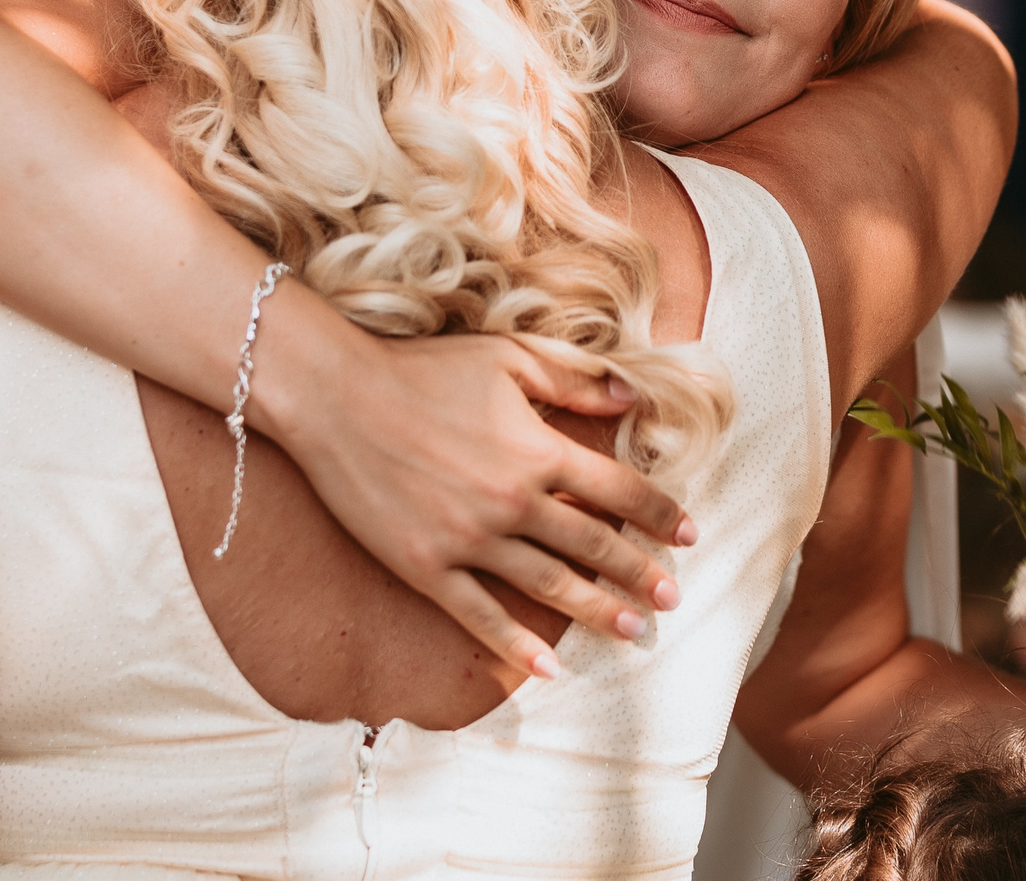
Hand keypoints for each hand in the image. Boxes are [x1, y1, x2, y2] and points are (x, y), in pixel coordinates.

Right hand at [268, 321, 697, 679]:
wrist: (336, 396)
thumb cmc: (422, 368)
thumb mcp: (507, 357)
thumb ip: (575, 378)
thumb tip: (635, 395)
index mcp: (538, 450)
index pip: (617, 491)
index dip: (660, 515)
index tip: (689, 535)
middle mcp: (512, 501)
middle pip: (592, 545)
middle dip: (639, 574)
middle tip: (671, 599)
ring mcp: (468, 540)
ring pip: (548, 586)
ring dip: (596, 612)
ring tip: (633, 632)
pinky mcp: (426, 566)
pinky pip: (479, 616)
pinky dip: (516, 646)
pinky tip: (548, 669)